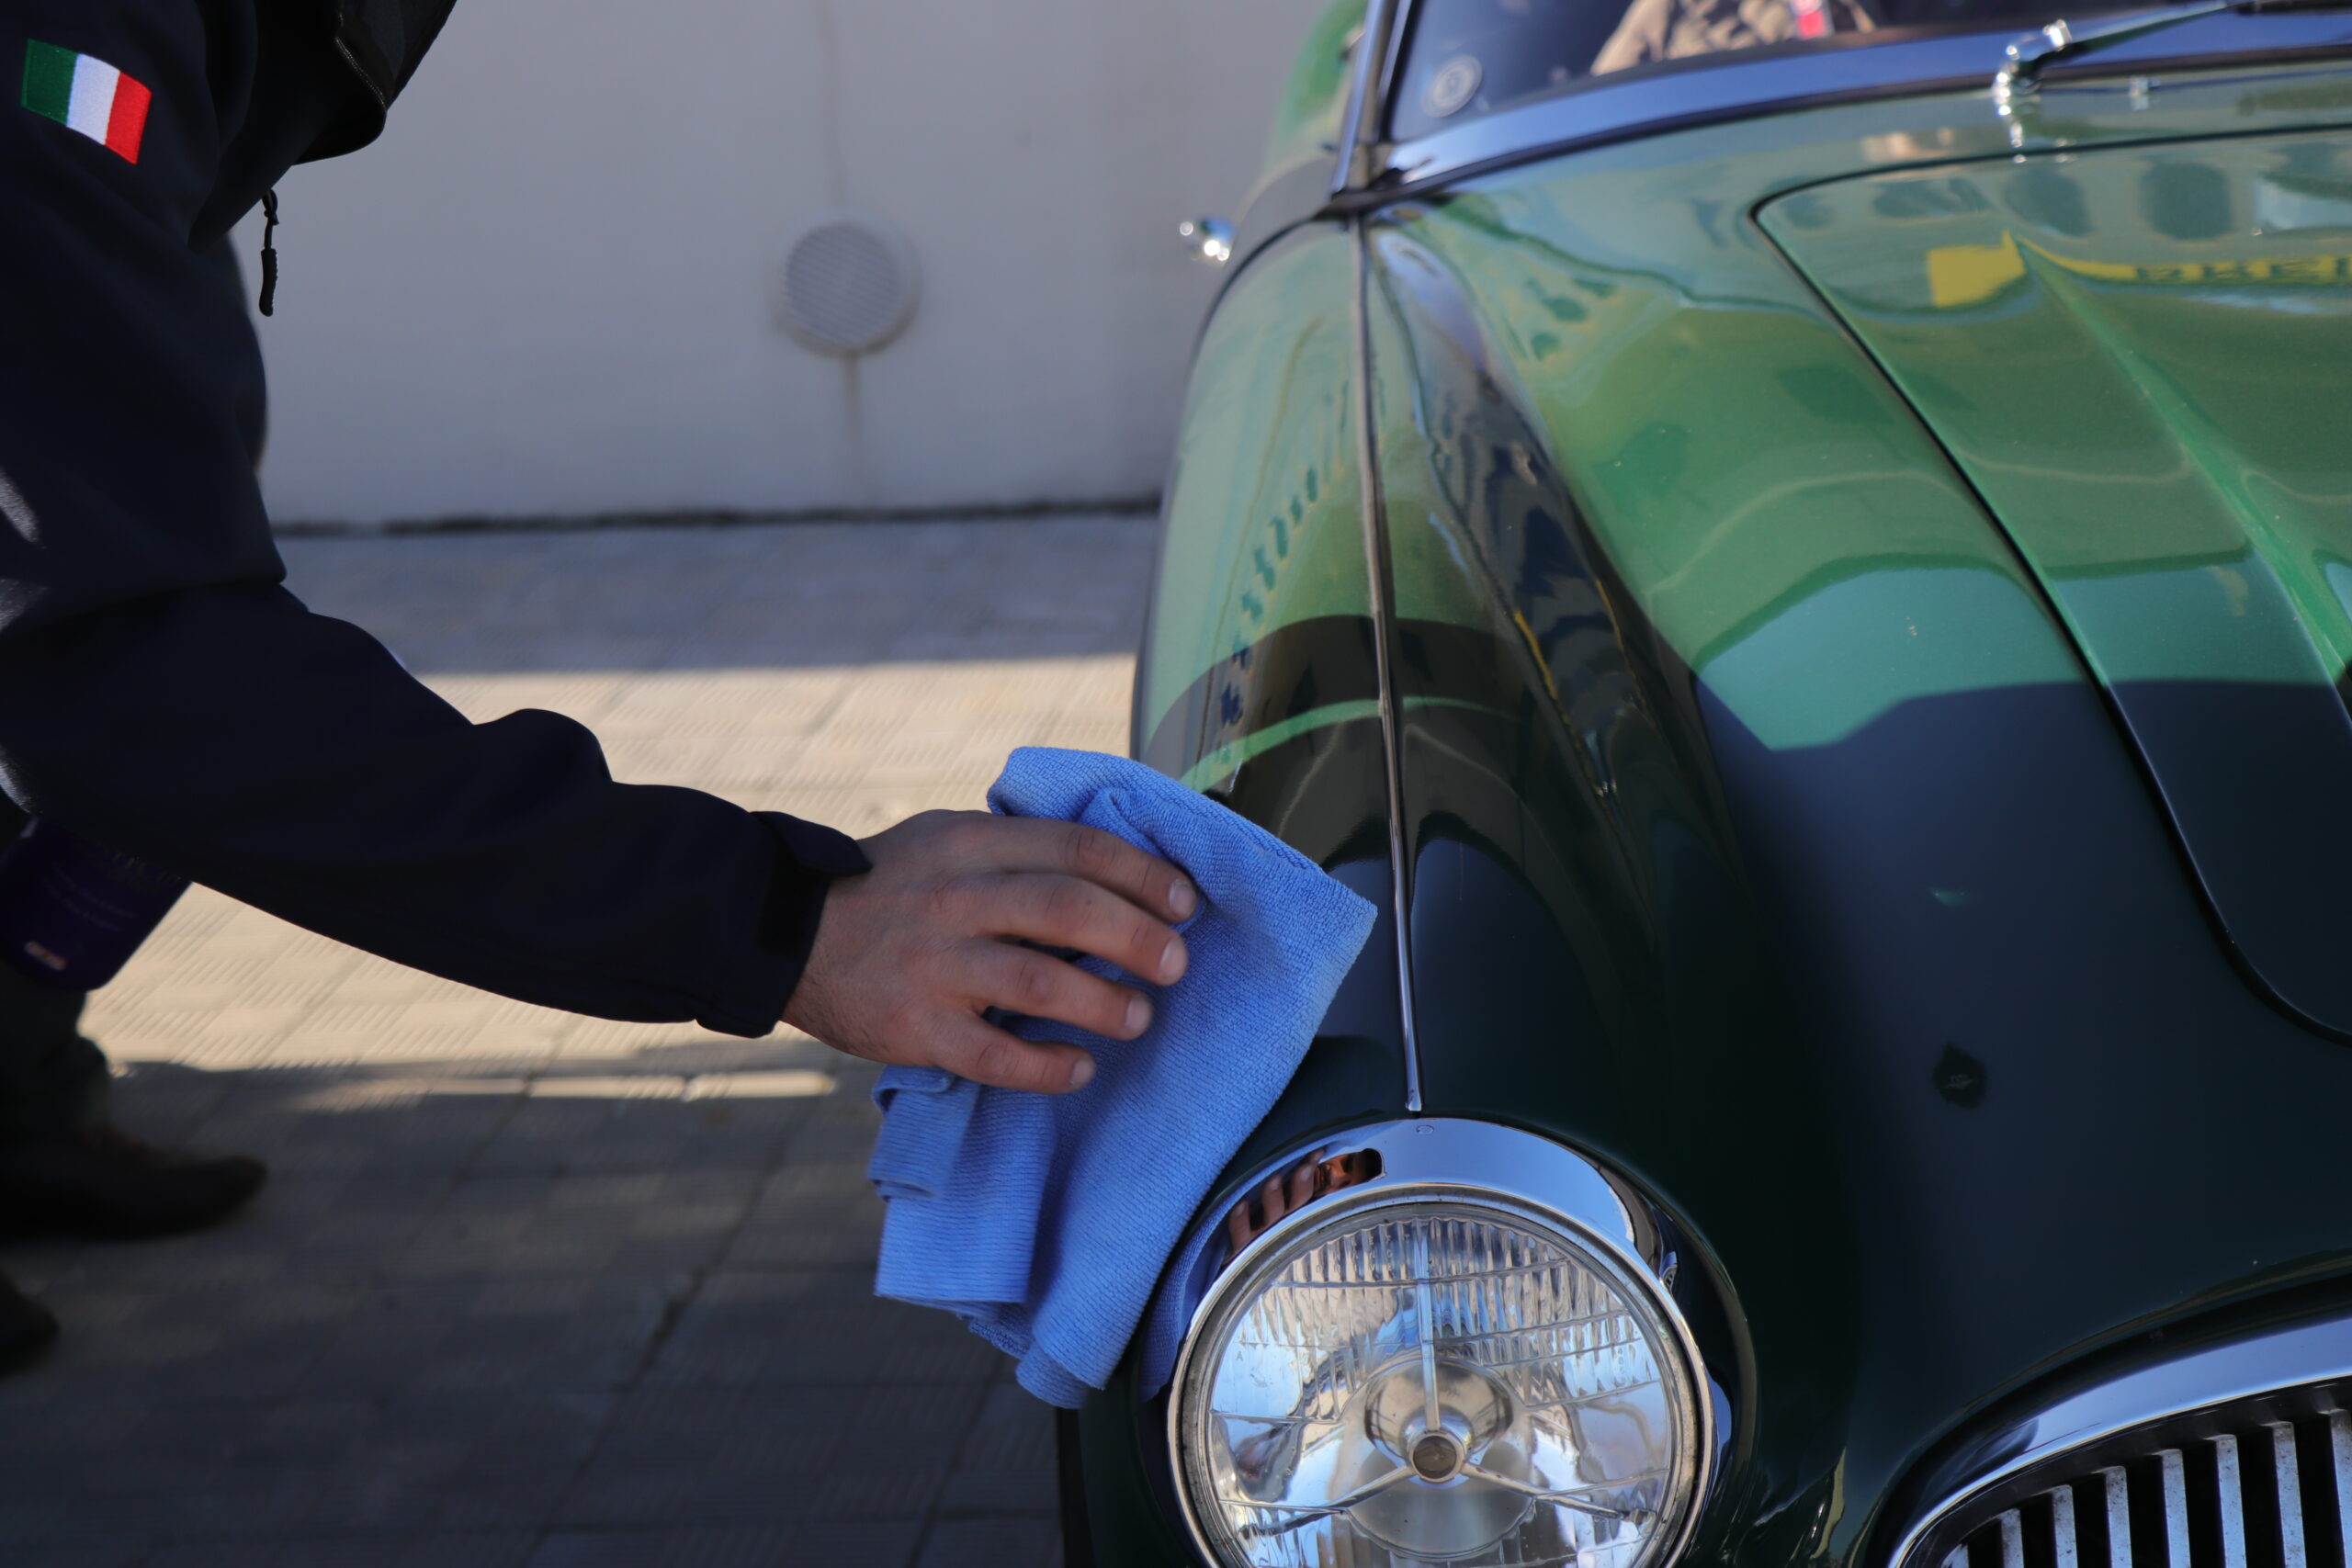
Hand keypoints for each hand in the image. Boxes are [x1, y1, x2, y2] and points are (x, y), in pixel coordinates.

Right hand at [782, 810, 1195, 1093]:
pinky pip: (995, 1055)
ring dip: (1105, 1003)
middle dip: (1138, 937)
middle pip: (1068, 910)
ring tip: (1138, 1017)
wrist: (782, 933)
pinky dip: (1047, 1066)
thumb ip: (1017, 850)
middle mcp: (956, 898)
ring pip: (1041, 982)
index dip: (1142, 874)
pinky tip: (1078, 1067)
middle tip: (1175, 963)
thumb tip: (1116, 872)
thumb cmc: (887, 887)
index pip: (1076, 848)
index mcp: (971, 843)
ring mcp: (934, 966)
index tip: (1183, 902)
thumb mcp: (947, 838)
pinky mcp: (915, 1027)